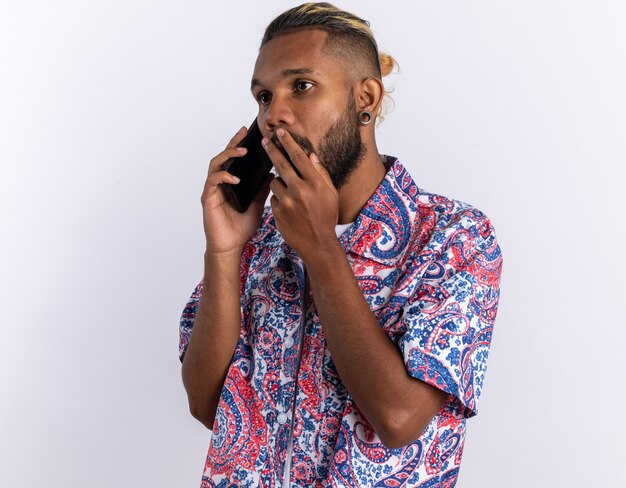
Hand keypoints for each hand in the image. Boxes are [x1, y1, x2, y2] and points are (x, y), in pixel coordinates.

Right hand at [201, 127, 271, 255]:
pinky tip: (235, 178)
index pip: (235, 159)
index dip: (240, 144)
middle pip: (224, 156)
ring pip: (216, 164)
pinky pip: (213, 181)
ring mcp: (213, 189)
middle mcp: (220, 183)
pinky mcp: (208, 198)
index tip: (250, 132)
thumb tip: (273, 172)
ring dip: (228, 155)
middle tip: (244, 133)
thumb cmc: (242, 227)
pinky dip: (224, 177)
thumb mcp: (258, 204)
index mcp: (232, 182)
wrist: (231, 246)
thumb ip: (263, 188)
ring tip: (242, 151)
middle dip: (233, 142)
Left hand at [263, 128, 338, 258]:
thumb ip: (321, 174)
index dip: (288, 143)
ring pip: (274, 182)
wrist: (317, 243)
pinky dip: (279, 200)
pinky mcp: (277, 213)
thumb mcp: (331, 194)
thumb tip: (311, 156)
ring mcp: (287, 202)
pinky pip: (273, 198)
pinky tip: (289, 208)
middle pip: (281, 164)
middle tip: (264, 141)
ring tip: (290, 193)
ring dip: (279, 183)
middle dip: (272, 150)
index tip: (280, 133)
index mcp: (314, 184)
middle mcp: (299, 190)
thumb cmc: (326, 217)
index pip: (298, 157)